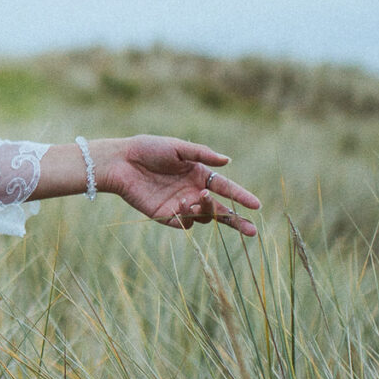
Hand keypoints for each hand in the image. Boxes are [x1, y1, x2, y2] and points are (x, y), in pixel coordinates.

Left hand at [102, 137, 259, 236]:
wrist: (121, 162)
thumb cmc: (148, 149)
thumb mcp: (177, 148)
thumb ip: (202, 154)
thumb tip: (227, 160)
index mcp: (198, 174)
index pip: (225, 188)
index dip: (241, 196)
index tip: (257, 206)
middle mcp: (192, 192)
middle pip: (220, 210)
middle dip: (236, 221)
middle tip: (251, 231)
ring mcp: (180, 205)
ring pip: (204, 217)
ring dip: (206, 211)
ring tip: (197, 199)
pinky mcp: (165, 216)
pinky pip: (184, 223)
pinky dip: (188, 216)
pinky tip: (182, 204)